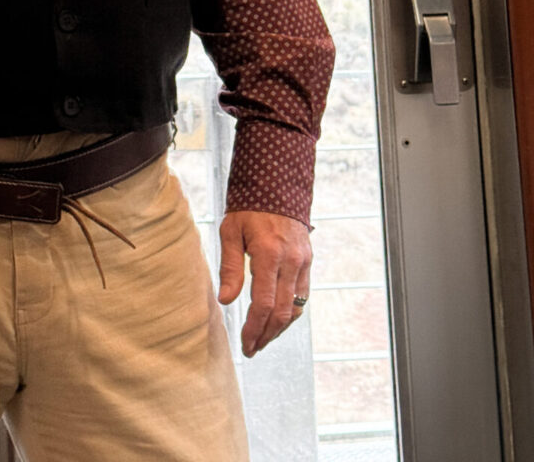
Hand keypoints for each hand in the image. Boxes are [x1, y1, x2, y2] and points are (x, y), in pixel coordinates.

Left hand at [218, 210, 312, 356]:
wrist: (277, 185)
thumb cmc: (248, 208)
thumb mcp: (231, 232)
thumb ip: (230, 268)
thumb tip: (226, 301)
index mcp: (269, 255)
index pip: (264, 304)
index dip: (254, 328)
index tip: (245, 344)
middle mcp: (291, 261)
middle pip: (282, 312)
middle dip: (266, 335)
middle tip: (252, 348)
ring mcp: (303, 262)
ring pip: (296, 307)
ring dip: (279, 328)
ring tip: (263, 338)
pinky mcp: (308, 261)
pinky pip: (302, 295)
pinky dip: (290, 312)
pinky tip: (276, 319)